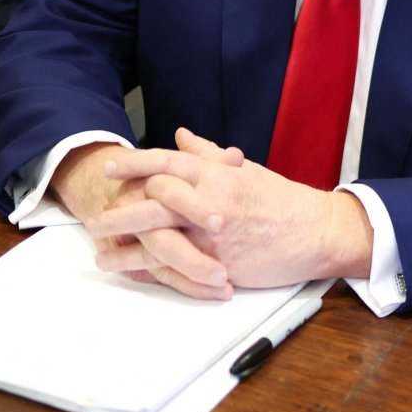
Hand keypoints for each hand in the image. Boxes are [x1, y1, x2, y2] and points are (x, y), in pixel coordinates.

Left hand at [87, 128, 373, 296]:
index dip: (135, 164)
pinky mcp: (221, 264)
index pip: (167, 162)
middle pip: (154, 201)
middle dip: (120, 211)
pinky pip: (178, 269)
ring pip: (160, 239)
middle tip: (94, 220)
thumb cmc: (282, 199)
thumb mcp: (244, 171)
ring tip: (102, 254)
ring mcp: (215, 235)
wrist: (317, 232)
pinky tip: (134, 274)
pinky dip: (153, 272)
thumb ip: (208, 155)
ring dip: (126, 248)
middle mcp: (212, 200)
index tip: (110, 167)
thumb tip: (180, 136)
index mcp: (218, 174)